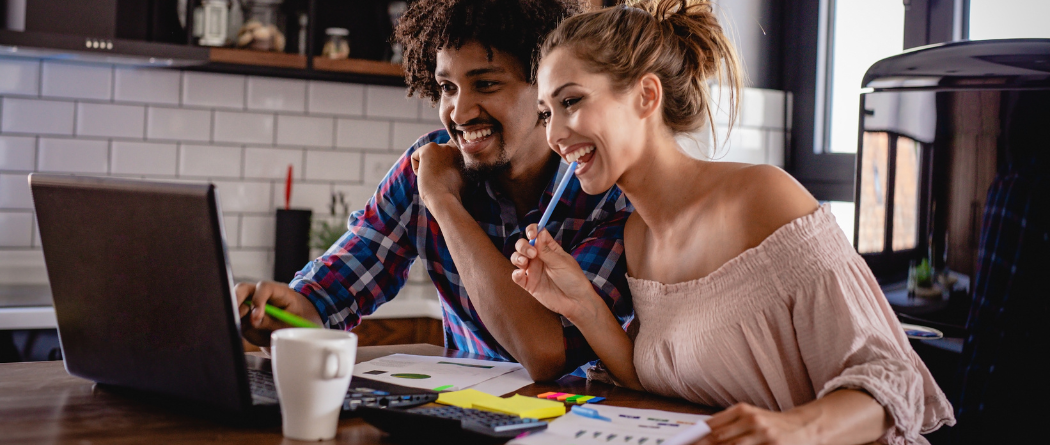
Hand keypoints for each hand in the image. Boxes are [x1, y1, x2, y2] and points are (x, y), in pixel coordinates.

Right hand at [234, 281, 324, 346]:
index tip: (256, 316)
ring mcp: (249, 303)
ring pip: (233, 301)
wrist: (291, 330)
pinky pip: (232, 315)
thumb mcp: (287, 324)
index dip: (258, 299)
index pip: (264, 287)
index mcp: (278, 291)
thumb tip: (252, 320)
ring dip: (233, 313)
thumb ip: (270, 322)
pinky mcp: (243, 314)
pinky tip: (235, 329)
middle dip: (236, 301)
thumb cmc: (293, 324)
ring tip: (238, 326)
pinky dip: (232, 321)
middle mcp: (260, 294)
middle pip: (242, 289)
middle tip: (236, 316)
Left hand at [410, 142, 464, 207]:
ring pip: (424, 157)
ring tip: (435, 179)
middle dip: (434, 169)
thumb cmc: (452, 196)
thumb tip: (446, 168)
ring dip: (426, 169)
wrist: (445, 200)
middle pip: (433, 156)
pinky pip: (415, 157)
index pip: (444, 156)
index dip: (441, 169)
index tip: (444, 179)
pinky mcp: (429, 148)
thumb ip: (457, 169)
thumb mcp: (461, 180)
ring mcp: (443, 146)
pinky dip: (417, 169)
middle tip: (440, 181)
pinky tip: (427, 176)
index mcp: (463, 155)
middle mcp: (454, 147)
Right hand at [510, 224, 602, 321]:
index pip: (537, 233)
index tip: (532, 234)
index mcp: (549, 248)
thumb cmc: (573, 279)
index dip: (532, 230)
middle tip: (532, 254)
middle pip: (523, 245)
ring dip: (517, 257)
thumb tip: (538, 234)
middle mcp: (539, 257)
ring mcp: (533, 270)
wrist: (576, 302)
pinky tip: (521, 274)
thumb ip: (546, 250)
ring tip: (525, 263)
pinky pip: (516, 277)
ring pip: (516, 258)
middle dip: (523, 246)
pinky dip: (515, 274)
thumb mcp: (561, 263)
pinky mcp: (529, 284)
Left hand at [696, 403, 813, 444]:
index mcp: (743, 410)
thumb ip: (727, 424)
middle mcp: (753, 422)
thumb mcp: (750, 417)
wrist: (805, 427)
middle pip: (719, 440)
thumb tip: (698, 436)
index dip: (695, 439)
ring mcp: (764, 437)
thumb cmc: (771, 424)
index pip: (712, 427)